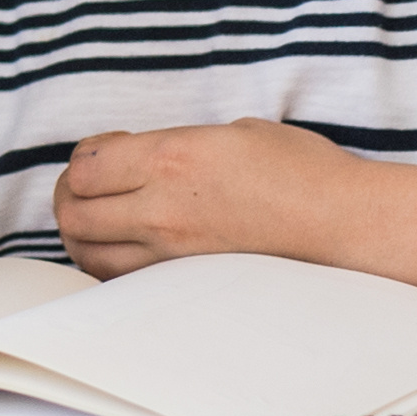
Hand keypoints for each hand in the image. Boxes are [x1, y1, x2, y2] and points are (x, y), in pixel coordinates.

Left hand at [51, 120, 358, 275]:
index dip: (84, 158)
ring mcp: (173, 253)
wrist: (346, 225)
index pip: (84, 166)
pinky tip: (130, 248)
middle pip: (73, 213)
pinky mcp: (188, 283)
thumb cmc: (302, 171)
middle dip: (70, 197)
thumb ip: (174, 145)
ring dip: (83, 233)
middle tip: (90, 187)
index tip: (105, 153)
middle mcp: (163, 208)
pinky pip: (122, 280)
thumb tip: (139, 158)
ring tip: (102, 218)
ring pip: (88, 253)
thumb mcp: (232, 132)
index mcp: (171, 158)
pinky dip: (109, 263)